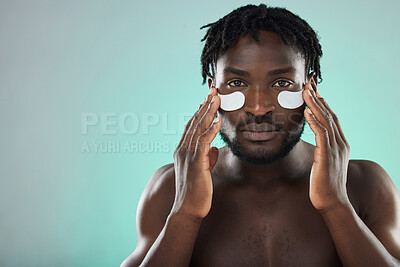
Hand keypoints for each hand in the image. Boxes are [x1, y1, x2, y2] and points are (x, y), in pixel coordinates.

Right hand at [170, 88, 220, 219]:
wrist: (187, 210)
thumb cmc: (195, 192)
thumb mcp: (202, 170)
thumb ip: (207, 158)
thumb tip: (214, 149)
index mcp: (183, 150)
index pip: (192, 126)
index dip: (200, 111)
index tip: (207, 99)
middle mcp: (183, 150)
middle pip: (194, 122)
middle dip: (204, 105)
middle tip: (213, 90)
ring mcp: (188, 155)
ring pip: (198, 128)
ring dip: (208, 111)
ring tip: (216, 97)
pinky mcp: (195, 162)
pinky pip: (203, 142)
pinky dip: (210, 129)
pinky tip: (217, 119)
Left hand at [303, 82, 350, 212]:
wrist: (331, 201)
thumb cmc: (324, 183)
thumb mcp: (324, 161)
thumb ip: (322, 147)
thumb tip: (314, 137)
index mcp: (340, 143)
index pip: (331, 117)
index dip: (322, 102)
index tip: (313, 90)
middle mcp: (340, 142)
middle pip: (329, 114)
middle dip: (318, 97)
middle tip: (308, 83)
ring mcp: (335, 149)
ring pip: (326, 120)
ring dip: (315, 104)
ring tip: (305, 91)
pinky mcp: (327, 155)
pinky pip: (321, 134)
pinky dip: (314, 121)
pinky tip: (306, 111)